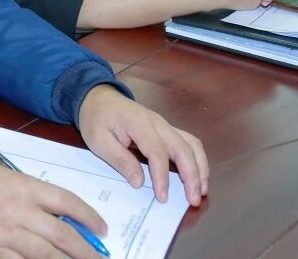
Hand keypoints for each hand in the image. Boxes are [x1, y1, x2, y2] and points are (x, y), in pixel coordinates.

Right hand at [0, 162, 107, 258]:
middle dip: (86, 250)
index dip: (89, 217)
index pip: (67, 202)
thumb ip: (36, 195)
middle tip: (101, 258)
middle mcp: (19, 212)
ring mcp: (6, 235)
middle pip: (62, 235)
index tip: (101, 229)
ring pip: (46, 256)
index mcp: (25, 188)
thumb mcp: (10, 177)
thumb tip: (64, 217)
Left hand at [77, 85, 208, 207]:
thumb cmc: (96, 119)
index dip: (162, 176)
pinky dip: (196, 160)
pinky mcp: (167, 130)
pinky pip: (188, 143)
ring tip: (201, 191)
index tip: (162, 197)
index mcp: (138, 123)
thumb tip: (139, 183)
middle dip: (192, 175)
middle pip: (183, 148)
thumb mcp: (99, 141)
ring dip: (200, 167)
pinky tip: (197, 176)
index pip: (157, 151)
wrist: (98, 97)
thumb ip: (120, 160)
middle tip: (193, 200)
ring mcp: (165, 125)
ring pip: (191, 144)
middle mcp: (158, 123)